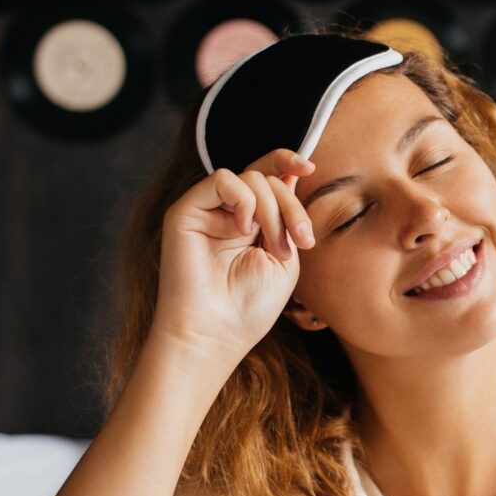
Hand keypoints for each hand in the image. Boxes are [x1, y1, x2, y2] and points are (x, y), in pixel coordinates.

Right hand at [149, 148, 318, 372]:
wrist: (216, 333)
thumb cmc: (250, 306)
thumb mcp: (286, 257)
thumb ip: (287, 216)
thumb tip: (290, 174)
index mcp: (252, 222)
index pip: (268, 176)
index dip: (288, 162)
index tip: (309, 167)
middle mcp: (228, 212)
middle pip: (266, 177)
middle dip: (291, 205)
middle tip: (300, 241)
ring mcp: (207, 210)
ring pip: (250, 177)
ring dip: (273, 211)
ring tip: (274, 249)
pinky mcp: (186, 211)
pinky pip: (222, 179)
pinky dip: (243, 200)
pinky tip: (243, 229)